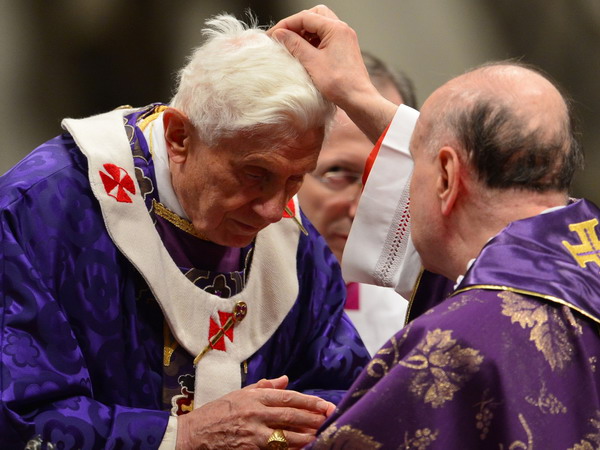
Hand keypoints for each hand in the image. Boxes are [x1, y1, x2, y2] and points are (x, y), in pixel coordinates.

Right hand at [176, 375, 335, 448]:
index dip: (309, 401)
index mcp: (254, 397)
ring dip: (306, 436)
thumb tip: (285, 380)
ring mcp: (252, 433)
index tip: (326, 405)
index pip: (288, 397)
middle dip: (313, 418)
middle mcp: (255, 413)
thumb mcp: (238, 394)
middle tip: (331, 419)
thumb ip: (264, 387)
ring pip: (286, 435)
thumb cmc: (216, 414)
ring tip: (322, 435)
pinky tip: (301, 448)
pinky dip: (289, 449)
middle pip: (291, 415)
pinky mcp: (249, 449)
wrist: (193, 436)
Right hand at [268, 5, 397, 142]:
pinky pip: (325, 37)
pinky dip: (313, 41)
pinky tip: (304, 53)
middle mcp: (342, 29)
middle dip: (297, 24)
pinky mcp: (344, 48)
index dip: (286, 24)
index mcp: (335, 28)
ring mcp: (344, 38)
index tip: (273, 35)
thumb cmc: (340, 83)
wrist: (358, 99)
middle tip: (284, 36)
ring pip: (320, 26)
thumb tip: (280, 34)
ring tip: (292, 45)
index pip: (305, 17)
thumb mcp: (311, 62)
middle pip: (314, 15)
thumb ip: (294, 44)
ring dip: (305, 32)